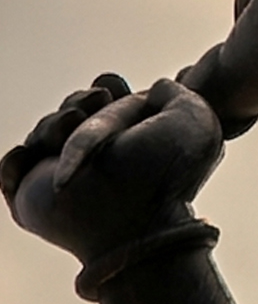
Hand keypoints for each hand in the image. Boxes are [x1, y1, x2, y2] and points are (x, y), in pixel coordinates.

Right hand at [1, 75, 224, 260]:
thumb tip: (158, 88)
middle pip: (71, 112)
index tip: (112, 92)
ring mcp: (63, 178)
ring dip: (51, 124)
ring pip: (42, 133)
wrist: (133, 215)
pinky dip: (16, 160)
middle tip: (90, 108)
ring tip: (68, 128)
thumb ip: (178, 93)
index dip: (106, 88)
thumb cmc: (166, 171)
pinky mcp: (32, 199)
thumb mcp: (193, 119)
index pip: (108, 103)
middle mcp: (100, 161)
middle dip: (77, 101)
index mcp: (133, 143)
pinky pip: (13, 169)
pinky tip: (33, 154)